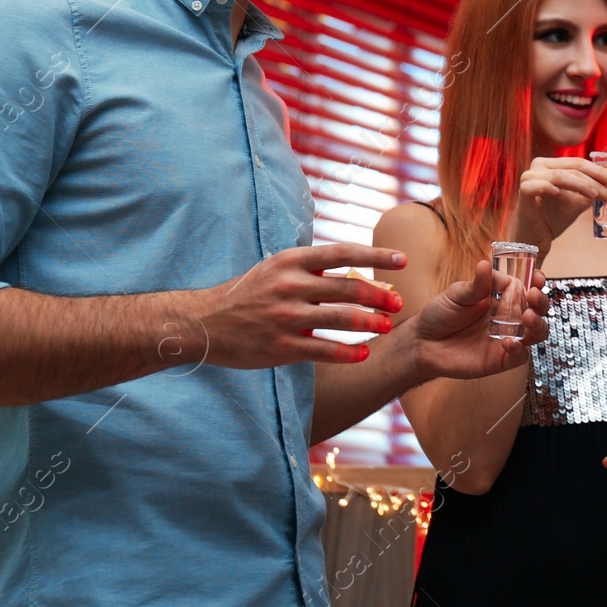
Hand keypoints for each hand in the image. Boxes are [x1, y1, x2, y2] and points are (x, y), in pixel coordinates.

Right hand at [183, 243, 407, 369]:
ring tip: (387, 326)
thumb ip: (313, 268)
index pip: (343, 253)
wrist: (203, 323)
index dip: (376, 256)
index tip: (403, 259)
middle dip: (380, 295)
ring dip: (371, 323)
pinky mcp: (281, 346)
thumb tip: (360, 271)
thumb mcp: (277, 268)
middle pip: (348, 288)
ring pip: (341, 319)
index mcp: (291, 261)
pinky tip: (364, 353)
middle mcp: (290, 286)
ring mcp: (285, 317)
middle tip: (399, 302)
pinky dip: (348, 352)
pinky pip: (324, 349)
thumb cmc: (249, 293)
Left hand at [408, 259, 549, 380]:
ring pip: (536, 333)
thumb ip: (476, 284)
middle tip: (534, 296)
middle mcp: (509, 317)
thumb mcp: (456, 294)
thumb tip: (486, 265)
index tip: (538, 277)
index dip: (537, 282)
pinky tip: (508, 342)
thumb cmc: (439, 314)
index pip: (527, 287)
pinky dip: (519, 349)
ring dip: (538, 324)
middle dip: (541, 301)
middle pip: (538, 309)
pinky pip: (520, 356)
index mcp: (502, 297)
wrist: (422, 343)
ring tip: (527, 317)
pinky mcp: (501, 359)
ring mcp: (508, 337)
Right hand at [514, 157, 606, 253]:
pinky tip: (557, 192)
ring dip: (581, 185)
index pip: (578, 163)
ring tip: (594, 196)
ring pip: (560, 176)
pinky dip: (546, 187)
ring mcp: (529, 178)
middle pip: (573, 168)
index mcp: (551, 165)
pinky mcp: (522, 193)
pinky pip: (533, 185)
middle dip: (595, 181)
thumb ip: (591, 191)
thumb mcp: (577, 202)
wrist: (535, 241)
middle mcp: (539, 166)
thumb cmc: (553, 219)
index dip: (599, 172)